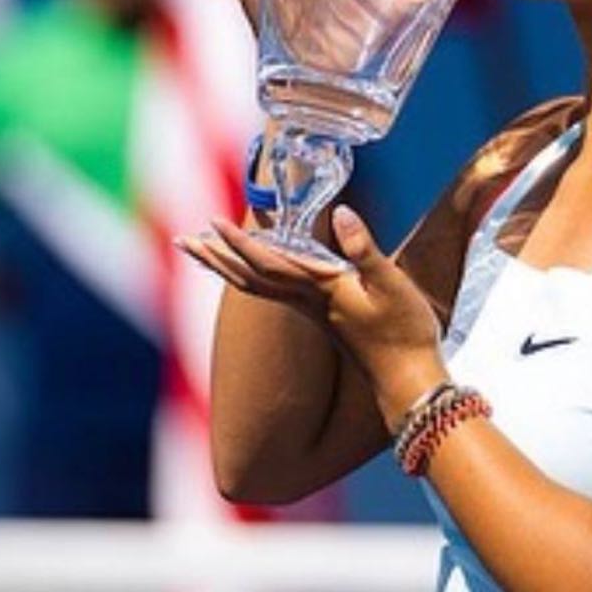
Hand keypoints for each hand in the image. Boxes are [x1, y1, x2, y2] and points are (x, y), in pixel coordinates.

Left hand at [175, 205, 445, 420]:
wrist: (408, 379)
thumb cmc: (404, 331)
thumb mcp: (392, 284)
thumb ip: (365, 248)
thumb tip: (341, 212)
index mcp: (322, 290)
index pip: (270, 263)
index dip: (241, 242)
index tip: (213, 222)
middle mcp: (309, 302)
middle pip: (249, 278)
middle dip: (216, 257)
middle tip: (183, 239)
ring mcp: (313, 312)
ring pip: (257, 287)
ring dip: (227, 268)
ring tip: (204, 252)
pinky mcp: (323, 318)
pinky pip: (274, 294)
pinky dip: (253, 278)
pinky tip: (256, 271)